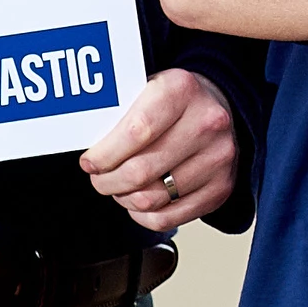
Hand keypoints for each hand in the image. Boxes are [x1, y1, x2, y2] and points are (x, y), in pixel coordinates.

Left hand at [79, 66, 238, 234]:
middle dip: (107, 181)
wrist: (219, 110)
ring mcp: (218, 158)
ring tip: (120, 187)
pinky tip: (140, 201)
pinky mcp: (221, 187)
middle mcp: (206, 123)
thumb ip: (119, 113)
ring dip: (124, 198)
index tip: (90, 162)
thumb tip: (86, 146)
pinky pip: (167, 217)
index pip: (135, 131)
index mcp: (182, 90)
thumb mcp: (146, 89)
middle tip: (99, 177)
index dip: (104, 154)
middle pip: (140, 171)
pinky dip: (144, 215)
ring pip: (150, 198)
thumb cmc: (174, 102)